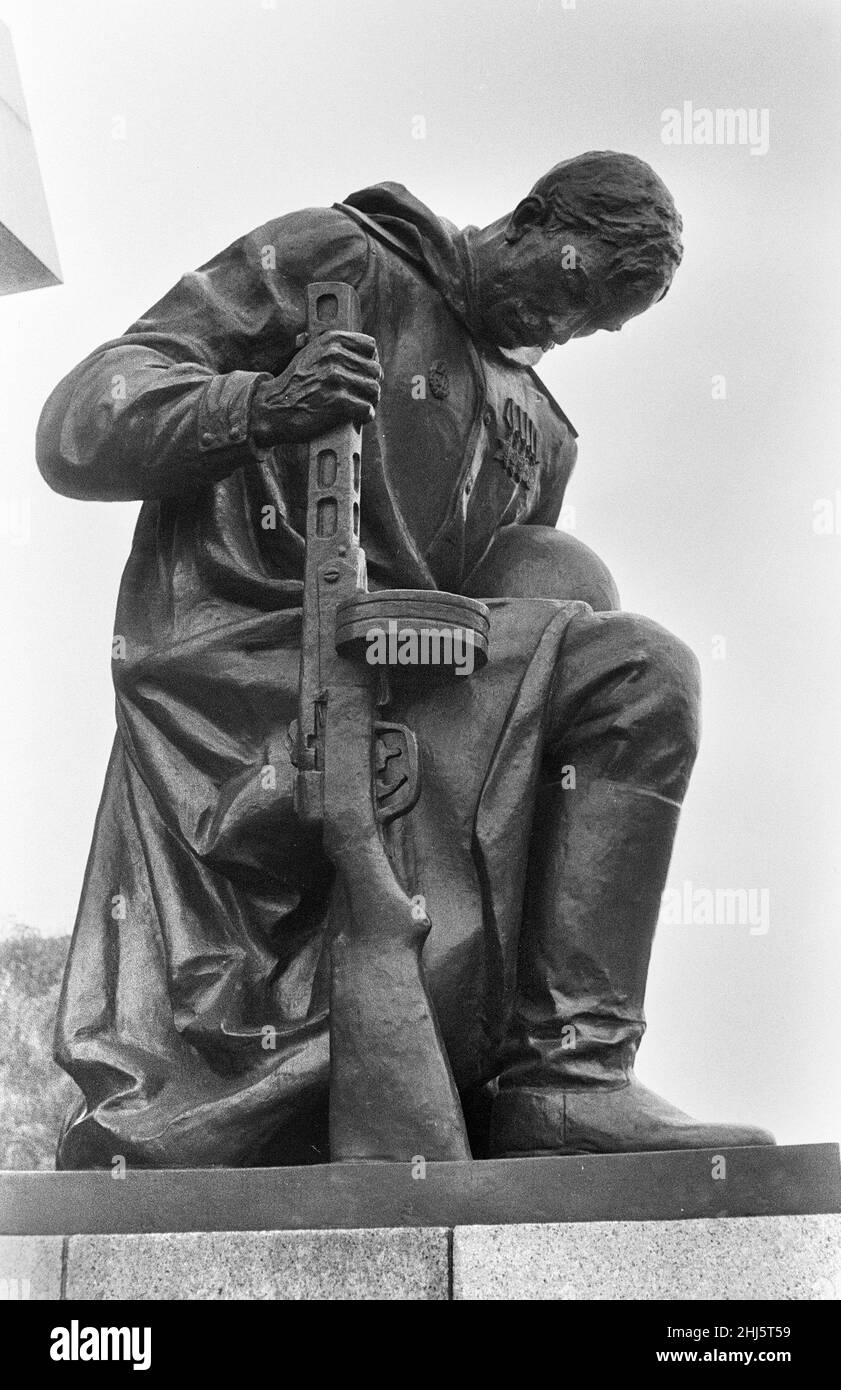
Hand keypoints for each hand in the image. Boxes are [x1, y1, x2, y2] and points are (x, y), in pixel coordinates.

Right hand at [250, 331, 381, 446]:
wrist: (273, 408)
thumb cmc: (296, 384)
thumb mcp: (312, 354)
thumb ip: (337, 349)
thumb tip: (371, 355)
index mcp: (331, 341)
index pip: (370, 346)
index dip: (369, 361)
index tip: (362, 373)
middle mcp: (334, 356)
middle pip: (375, 369)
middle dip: (370, 384)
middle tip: (361, 395)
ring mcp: (336, 378)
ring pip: (374, 390)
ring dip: (370, 401)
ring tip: (361, 407)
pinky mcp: (338, 402)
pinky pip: (367, 409)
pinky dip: (366, 416)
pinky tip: (358, 418)